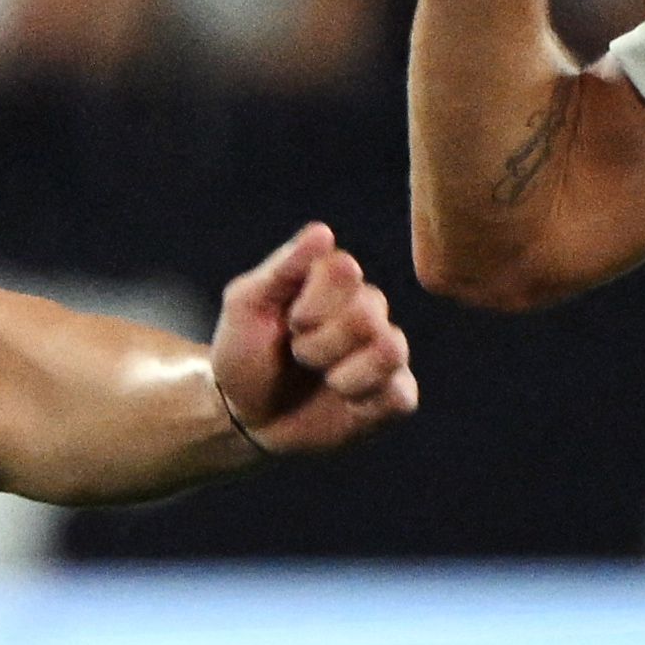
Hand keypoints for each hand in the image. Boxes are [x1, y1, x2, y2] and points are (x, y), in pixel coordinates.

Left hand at [200, 220, 419, 462]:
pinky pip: (401, 395)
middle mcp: (369, 310)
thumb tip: (323, 231)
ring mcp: (385, 352)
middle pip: (367, 314)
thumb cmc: (244, 351)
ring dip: (343, 374)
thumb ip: (284, 267)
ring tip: (324, 380)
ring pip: (390, 350)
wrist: (243, 413)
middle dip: (319, 343)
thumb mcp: (247, 305)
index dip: (314, 302)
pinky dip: (364, 401)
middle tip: (299, 355)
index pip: (345, 270)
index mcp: (336, 281)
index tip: (290, 321)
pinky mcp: (394, 395)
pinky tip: (344, 403)